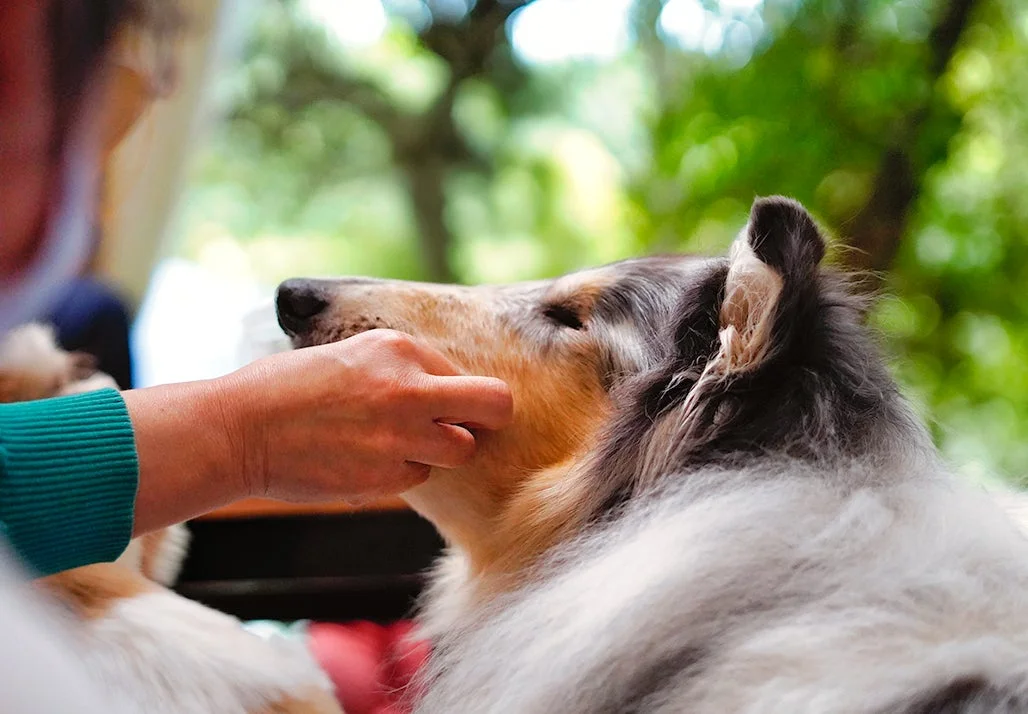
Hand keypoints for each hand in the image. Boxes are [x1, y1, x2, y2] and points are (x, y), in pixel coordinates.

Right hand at [221, 329, 513, 502]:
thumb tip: (447, 389)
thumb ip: (403, 368)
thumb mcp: (353, 354)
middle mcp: (409, 390)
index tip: (442, 403)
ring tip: (398, 444)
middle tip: (474, 427)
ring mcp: (400, 437)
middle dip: (489, 419)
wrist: (241, 429)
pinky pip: (419, 477)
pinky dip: (401, 472)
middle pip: (493, 406)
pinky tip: (363, 460)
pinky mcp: (386, 477)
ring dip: (439, 450)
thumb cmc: (290, 386)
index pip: (465, 374)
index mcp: (400, 350)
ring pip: (460, 450)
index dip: (456, 394)